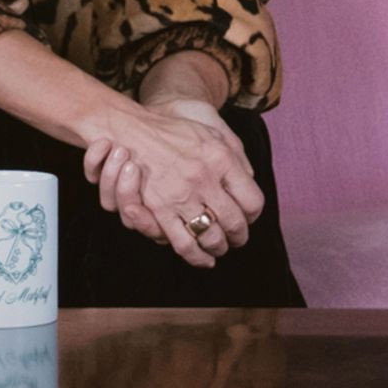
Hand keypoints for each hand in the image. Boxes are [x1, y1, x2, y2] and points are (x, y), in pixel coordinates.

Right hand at [78, 99, 261, 269]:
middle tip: (238, 240)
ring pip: (211, 238)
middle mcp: (203, 179)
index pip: (252, 201)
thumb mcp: (213, 132)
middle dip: (239, 237)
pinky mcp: (159, 209)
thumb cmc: (174, 130)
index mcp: (221, 159)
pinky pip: (183, 243)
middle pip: (234, 223)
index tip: (249, 219)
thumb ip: (236, 156)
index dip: (254, 216)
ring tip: (221, 248)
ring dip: (219, 248)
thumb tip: (251, 182)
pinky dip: (196, 256)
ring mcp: (181, 196)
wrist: (133, 129)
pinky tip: (204, 259)